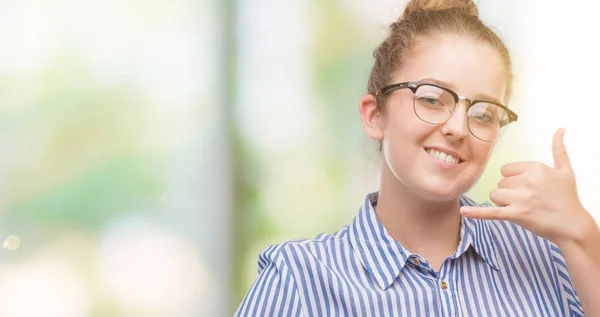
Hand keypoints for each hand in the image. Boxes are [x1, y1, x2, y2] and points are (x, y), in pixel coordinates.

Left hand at [460, 128, 595, 244]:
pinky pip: (491, 212)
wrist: (572, 225)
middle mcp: (527, 181)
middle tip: (528, 200)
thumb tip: (560, 129)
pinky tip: (464, 211)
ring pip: (495, 195)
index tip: (528, 187)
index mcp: (535, 167)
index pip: (506, 170)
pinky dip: (477, 213)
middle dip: (509, 192)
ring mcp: (521, 198)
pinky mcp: (516, 215)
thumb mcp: (565, 170)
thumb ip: (558, 149)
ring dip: (503, 203)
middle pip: (500, 183)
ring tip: (522, 207)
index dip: (514, 180)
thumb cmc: (567, 197)